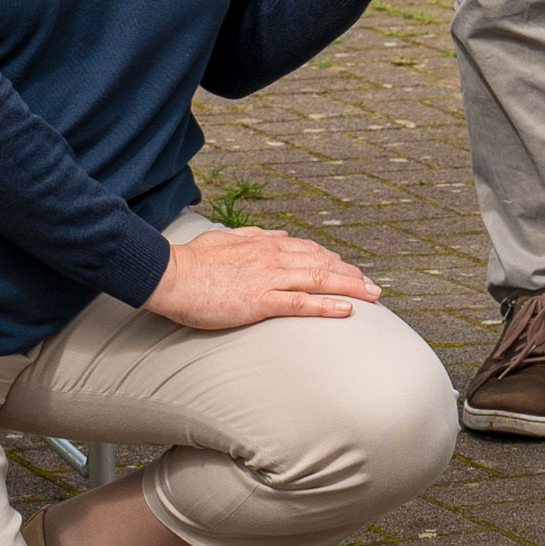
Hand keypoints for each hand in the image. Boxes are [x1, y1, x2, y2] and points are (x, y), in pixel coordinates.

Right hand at [146, 223, 378, 329]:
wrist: (171, 275)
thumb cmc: (193, 260)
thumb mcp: (227, 238)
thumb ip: (254, 236)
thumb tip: (278, 235)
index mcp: (264, 243)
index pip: (309, 249)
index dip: (334, 261)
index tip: (350, 270)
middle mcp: (272, 256)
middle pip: (322, 264)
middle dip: (352, 275)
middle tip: (373, 287)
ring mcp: (268, 278)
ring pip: (319, 280)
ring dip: (350, 287)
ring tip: (372, 296)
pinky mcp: (260, 300)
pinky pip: (301, 303)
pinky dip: (327, 306)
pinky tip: (346, 310)